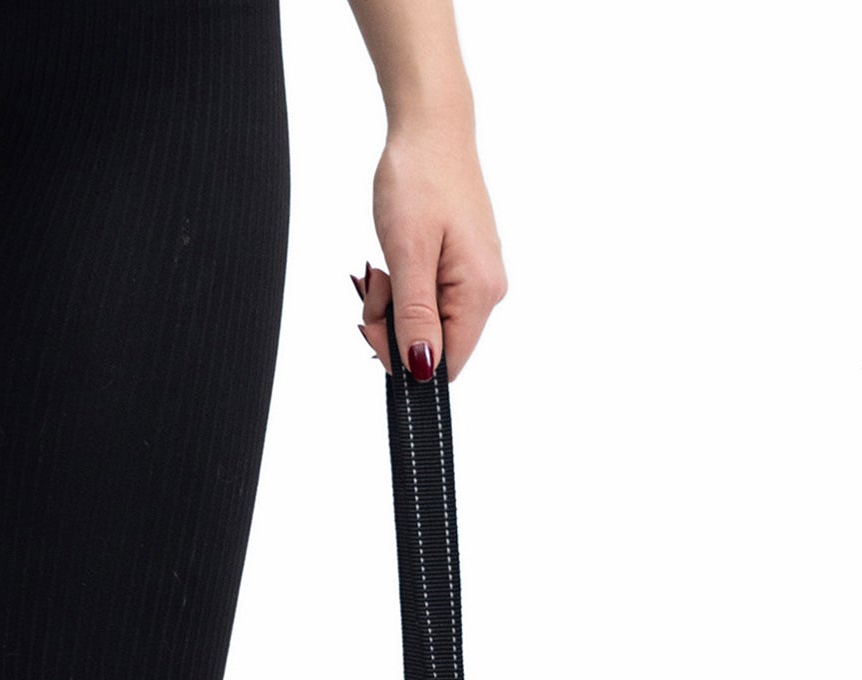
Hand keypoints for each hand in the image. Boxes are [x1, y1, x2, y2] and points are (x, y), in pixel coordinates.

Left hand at [354, 114, 504, 379]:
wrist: (432, 127)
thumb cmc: (420, 178)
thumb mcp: (408, 252)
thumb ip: (416, 317)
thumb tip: (423, 370)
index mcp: (479, 294)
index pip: (449, 362)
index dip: (408, 358)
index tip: (374, 322)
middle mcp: (488, 292)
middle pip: (438, 344)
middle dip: (396, 325)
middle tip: (373, 284)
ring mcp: (479, 278)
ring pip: (432, 320)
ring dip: (397, 304)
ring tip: (381, 266)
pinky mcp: (467, 266)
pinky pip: (434, 297)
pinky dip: (408, 287)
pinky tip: (397, 260)